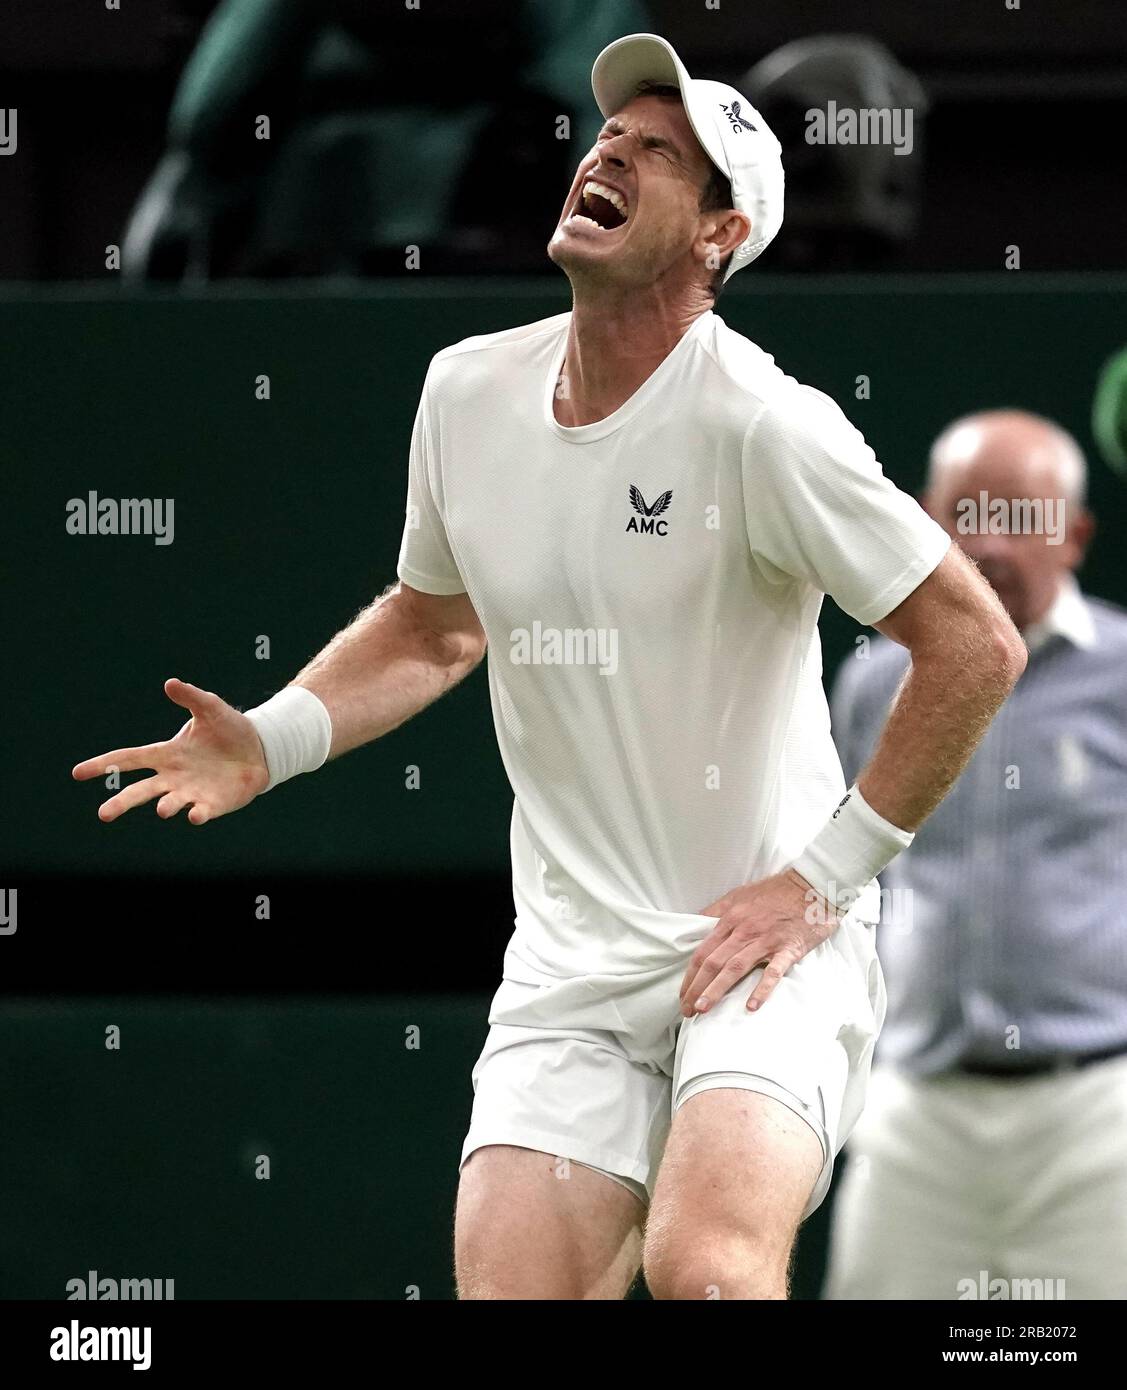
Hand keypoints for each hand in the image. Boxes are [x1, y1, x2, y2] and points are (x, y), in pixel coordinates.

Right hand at [72, 678, 269, 825]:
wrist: (260, 749)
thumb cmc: (229, 728)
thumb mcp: (210, 708)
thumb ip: (190, 697)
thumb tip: (170, 683)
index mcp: (166, 754)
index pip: (128, 759)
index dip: (103, 764)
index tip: (78, 773)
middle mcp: (173, 777)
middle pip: (141, 791)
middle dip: (122, 803)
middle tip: (103, 814)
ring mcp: (192, 792)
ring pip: (169, 803)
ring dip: (165, 806)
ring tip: (162, 809)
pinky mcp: (213, 804)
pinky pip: (201, 812)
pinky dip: (197, 814)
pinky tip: (194, 815)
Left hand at [678, 869, 838, 1017]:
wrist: (811, 886)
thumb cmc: (775, 891)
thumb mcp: (739, 895)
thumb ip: (717, 910)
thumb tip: (696, 924)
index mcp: (731, 919)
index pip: (704, 952)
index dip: (690, 975)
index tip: (683, 994)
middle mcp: (744, 931)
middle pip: (714, 962)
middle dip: (697, 988)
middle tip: (687, 1010)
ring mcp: (766, 941)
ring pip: (736, 968)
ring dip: (717, 990)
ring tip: (704, 1010)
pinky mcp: (788, 949)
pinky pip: (773, 972)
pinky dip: (762, 989)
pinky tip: (751, 1006)